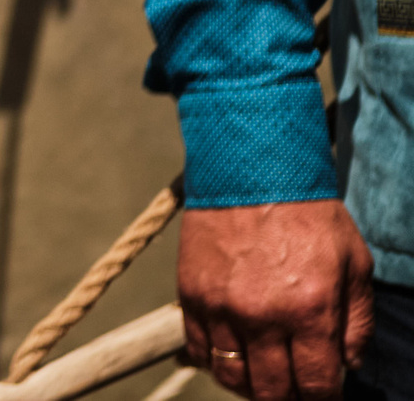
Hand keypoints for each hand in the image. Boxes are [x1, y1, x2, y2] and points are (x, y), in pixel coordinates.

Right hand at [179, 199, 373, 400]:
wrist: (250, 169)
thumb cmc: (309, 215)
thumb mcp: (355, 264)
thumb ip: (357, 321)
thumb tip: (346, 364)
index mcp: (309, 311)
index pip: (315, 386)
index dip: (322, 400)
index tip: (323, 394)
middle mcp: (262, 316)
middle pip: (270, 391)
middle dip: (286, 398)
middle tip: (293, 388)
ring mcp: (221, 306)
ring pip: (230, 376)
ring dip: (248, 386)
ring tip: (261, 377)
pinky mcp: (191, 293)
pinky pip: (197, 348)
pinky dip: (214, 360)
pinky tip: (231, 353)